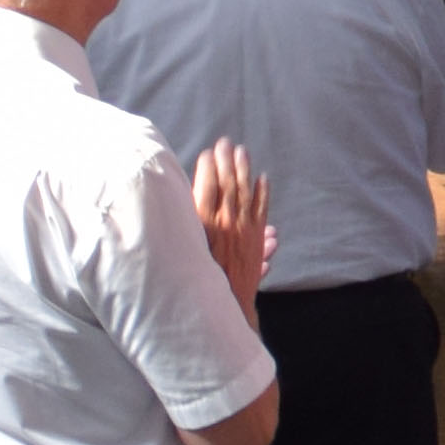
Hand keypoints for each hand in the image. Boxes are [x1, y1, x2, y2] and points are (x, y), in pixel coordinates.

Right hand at [193, 139, 274, 314]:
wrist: (224, 302)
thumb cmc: (198, 276)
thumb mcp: (186, 248)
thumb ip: (188, 226)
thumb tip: (182, 203)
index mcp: (202, 225)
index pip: (205, 187)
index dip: (207, 167)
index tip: (206, 153)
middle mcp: (223, 223)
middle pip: (226, 184)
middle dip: (225, 160)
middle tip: (225, 142)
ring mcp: (242, 228)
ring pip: (244, 191)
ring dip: (244, 169)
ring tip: (242, 151)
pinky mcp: (256, 236)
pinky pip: (261, 208)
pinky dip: (262, 191)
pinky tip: (262, 177)